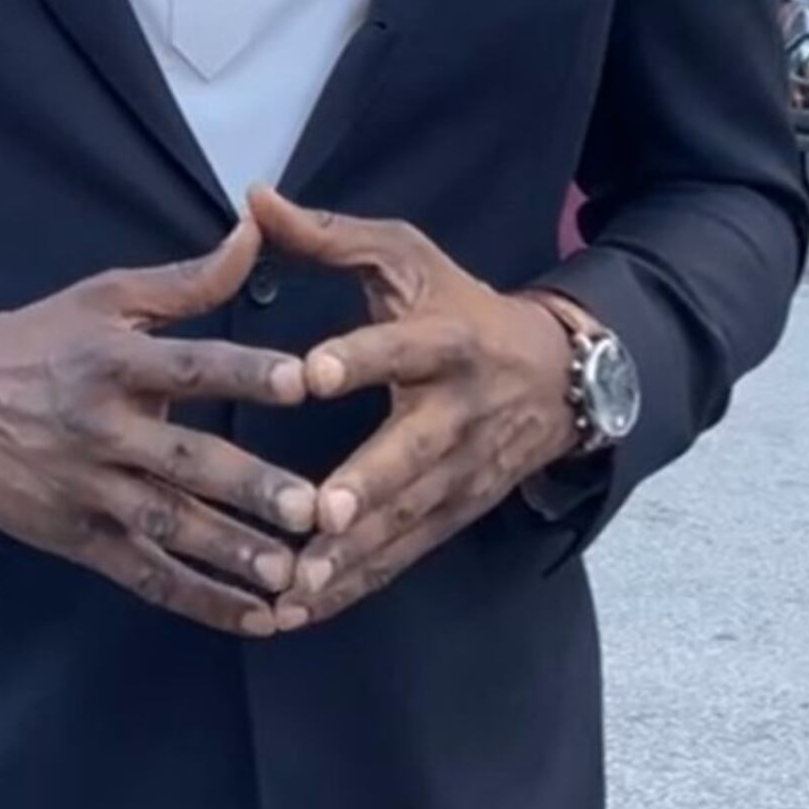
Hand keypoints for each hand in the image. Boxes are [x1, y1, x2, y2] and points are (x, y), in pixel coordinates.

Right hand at [0, 219, 319, 635]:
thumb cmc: (38, 342)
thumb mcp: (104, 297)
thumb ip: (187, 278)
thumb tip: (255, 232)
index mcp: (115, 362)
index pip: (189, 365)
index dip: (246, 372)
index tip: (304, 379)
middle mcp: (105, 428)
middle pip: (185, 460)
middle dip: (249, 487)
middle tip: (312, 508)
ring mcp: (91, 490)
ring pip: (170, 527)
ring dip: (233, 554)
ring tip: (293, 576)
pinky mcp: (81, 539)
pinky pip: (148, 576)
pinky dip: (202, 601)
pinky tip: (255, 619)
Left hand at [250, 187, 578, 626]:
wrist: (555, 377)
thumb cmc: (456, 306)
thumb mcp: (406, 259)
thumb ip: (329, 236)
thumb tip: (253, 199)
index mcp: (444, 341)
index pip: (401, 348)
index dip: (359, 358)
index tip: (310, 373)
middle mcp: (458, 413)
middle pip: (412, 453)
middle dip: (368, 485)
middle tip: (320, 512)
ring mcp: (460, 474)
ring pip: (406, 519)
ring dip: (353, 554)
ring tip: (295, 582)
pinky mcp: (452, 515)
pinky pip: (401, 556)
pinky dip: (355, 585)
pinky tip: (301, 609)